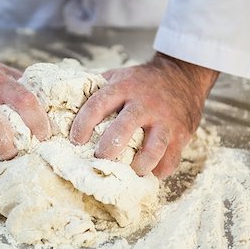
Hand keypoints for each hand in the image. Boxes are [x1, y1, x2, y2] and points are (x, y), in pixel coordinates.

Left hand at [70, 52, 217, 178]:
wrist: (182, 75)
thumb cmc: (142, 80)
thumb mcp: (120, 76)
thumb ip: (98, 90)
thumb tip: (67, 106)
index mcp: (124, 87)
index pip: (98, 105)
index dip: (83, 124)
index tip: (75, 141)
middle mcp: (144, 103)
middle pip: (124, 128)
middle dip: (108, 148)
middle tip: (99, 159)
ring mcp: (165, 119)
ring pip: (153, 147)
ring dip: (139, 164)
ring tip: (130, 171)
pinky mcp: (181, 132)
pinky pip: (172, 157)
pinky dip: (160, 170)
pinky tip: (150, 173)